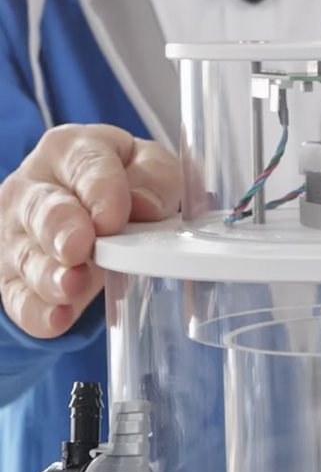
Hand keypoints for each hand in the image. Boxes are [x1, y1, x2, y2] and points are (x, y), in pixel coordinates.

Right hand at [0, 124, 179, 338]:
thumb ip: (155, 178)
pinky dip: (36, 311)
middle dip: (60, 228)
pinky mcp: (13, 275)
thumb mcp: (149, 169)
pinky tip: (56, 319)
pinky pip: (18, 296)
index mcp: (71, 153)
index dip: (99, 190)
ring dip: (49, 275)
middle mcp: (36, 188)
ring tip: (71, 287)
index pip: (83, 164)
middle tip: (78, 248)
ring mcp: (18, 233)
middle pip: (43, 208)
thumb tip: (147, 205)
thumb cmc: (123, 186)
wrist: (90, 214)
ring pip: (27, 255)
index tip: (112, 217)